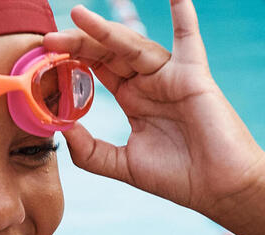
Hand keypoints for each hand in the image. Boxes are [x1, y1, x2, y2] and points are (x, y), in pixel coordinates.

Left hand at [43, 0, 264, 220]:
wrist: (219, 188)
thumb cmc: (178, 178)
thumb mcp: (124, 166)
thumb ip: (92, 152)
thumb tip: (62, 130)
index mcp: (134, 101)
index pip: (97, 71)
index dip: (72, 62)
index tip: (45, 59)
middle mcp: (150, 83)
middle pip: (109, 53)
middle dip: (79, 44)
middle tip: (49, 40)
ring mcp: (171, 76)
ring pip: (133, 45)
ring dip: (105, 31)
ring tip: (77, 17)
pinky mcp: (193, 76)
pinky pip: (188, 37)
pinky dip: (184, 13)